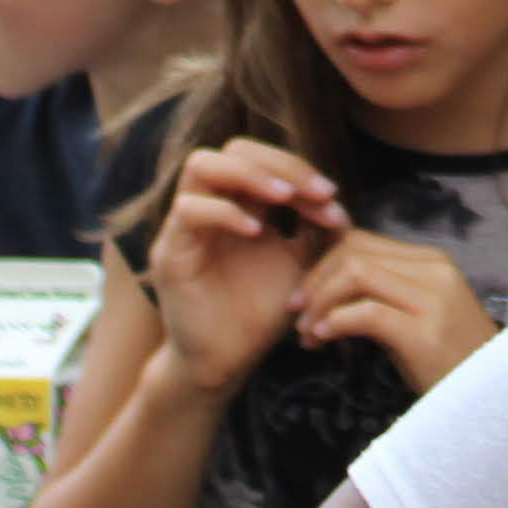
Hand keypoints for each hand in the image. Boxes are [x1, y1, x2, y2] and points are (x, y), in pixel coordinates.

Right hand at [146, 141, 345, 397]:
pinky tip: (257, 231)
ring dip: (250, 175)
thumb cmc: (262, 312)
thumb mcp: (302, 264)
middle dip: (280, 163)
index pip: (263, 157)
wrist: (228, 360)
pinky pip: (189, 210)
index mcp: (242, 204)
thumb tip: (337, 202)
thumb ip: (318, 230)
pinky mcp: (170, 251)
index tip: (332, 196)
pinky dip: (225, 212)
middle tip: (316, 193)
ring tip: (286, 198)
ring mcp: (185, 225)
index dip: (299, 168)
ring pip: (201, 164)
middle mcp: (211, 206)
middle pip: (233, 148)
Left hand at [290, 233, 493, 395]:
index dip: (321, 263)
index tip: (305, 296)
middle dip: (314, 281)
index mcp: (432, 261)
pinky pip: (365, 313)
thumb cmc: (450, 359)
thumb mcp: (418, 313)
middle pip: (353, 252)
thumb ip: (385, 291)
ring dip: (319, 302)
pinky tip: (324, 339)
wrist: (494, 395)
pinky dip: (334, 322)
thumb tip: (329, 280)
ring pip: (356, 274)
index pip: (361, 241)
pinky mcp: (425, 332)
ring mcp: (433, 299)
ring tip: (308, 333)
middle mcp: (435, 270)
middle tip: (297, 316)